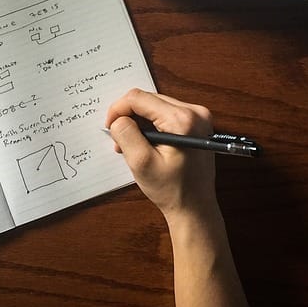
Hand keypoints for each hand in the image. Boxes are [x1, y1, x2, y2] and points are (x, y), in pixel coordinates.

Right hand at [106, 88, 219, 227]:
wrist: (195, 208)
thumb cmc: (172, 190)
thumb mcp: (141, 163)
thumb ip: (126, 134)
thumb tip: (118, 118)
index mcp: (182, 119)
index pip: (139, 98)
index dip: (118, 109)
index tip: (109, 127)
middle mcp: (194, 112)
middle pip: (148, 99)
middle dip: (129, 117)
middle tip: (120, 141)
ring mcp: (198, 116)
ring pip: (155, 106)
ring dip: (139, 122)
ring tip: (133, 145)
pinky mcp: (196, 123)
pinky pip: (165, 113)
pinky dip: (151, 125)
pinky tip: (146, 143)